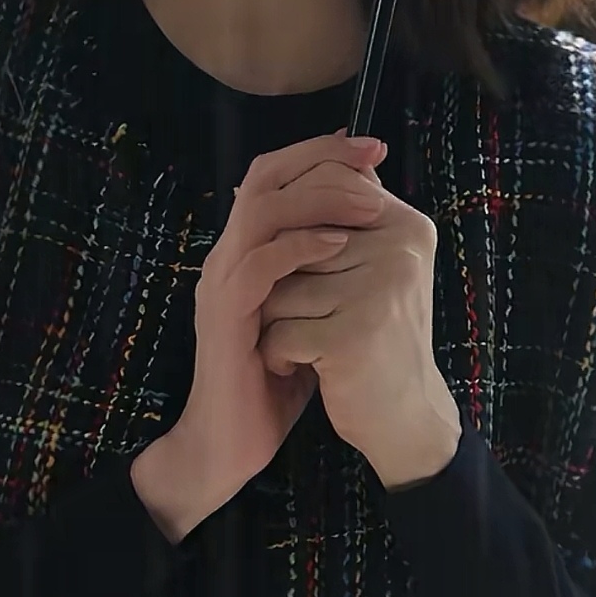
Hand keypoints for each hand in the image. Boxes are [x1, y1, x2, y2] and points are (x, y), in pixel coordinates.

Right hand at [148, 132, 399, 528]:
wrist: (228, 445)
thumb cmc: (270, 383)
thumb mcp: (305, 314)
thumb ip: (321, 275)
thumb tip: (363, 235)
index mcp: (245, 252)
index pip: (274, 177)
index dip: (322, 154)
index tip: (374, 151)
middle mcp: (227, 256)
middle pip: (264, 177)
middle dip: (322, 158)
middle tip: (374, 155)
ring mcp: (221, 283)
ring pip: (260, 210)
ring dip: (318, 197)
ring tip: (368, 202)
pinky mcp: (225, 316)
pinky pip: (259, 264)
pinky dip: (300, 246)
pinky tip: (340, 245)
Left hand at [258, 127, 460, 488]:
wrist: (405, 418)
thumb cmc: (377, 337)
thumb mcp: (376, 264)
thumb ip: (351, 207)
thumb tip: (319, 144)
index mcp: (406, 227)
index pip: (327, 186)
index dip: (292, 223)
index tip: (303, 267)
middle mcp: (399, 253)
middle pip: (292, 242)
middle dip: (282, 283)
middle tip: (307, 315)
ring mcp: (377, 295)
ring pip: (278, 289)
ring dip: (276, 323)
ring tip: (309, 344)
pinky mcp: (353, 339)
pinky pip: (279, 331)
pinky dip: (278, 355)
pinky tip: (302, 369)